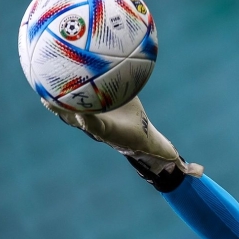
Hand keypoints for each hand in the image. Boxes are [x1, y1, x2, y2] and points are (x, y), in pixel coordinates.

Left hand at [41, 97, 201, 176]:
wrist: (129, 135)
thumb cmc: (144, 137)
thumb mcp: (159, 145)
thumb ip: (171, 153)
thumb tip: (197, 170)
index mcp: (109, 131)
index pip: (98, 127)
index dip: (90, 121)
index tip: (85, 115)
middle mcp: (93, 125)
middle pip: (73, 117)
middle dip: (62, 110)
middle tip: (49, 99)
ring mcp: (85, 116)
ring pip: (66, 107)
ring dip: (54, 98)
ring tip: (41, 82)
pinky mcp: (83, 105)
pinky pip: (71, 93)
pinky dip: (63, 84)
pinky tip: (57, 67)